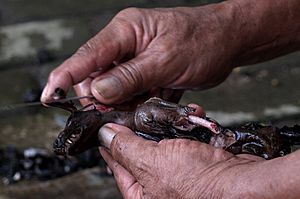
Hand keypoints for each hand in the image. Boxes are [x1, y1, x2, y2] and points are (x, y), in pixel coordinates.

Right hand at [41, 3, 239, 104]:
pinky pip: (132, 91)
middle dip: (101, 97)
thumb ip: (130, 76)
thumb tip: (98, 91)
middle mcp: (127, 44)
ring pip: (115, 87)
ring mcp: (136, 59)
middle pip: (98, 74)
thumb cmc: (202, 40)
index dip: (66, 75)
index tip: (49, 94)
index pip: (88, 54)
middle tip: (109, 114)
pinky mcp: (146, 72)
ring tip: (138, 108)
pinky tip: (148, 105)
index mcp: (126, 31)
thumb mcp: (165, 60)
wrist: (227, 42)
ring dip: (122, 102)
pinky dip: (136, 103)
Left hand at [99, 123, 264, 198]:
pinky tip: (189, 117)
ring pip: (162, 141)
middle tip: (133, 113)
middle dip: (139, 129)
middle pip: (139, 150)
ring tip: (161, 112)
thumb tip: (106, 135)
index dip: (110, 142)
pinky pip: (182, 139)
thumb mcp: (152, 163)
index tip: (106, 127)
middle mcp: (158, 184)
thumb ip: (126, 148)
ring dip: (163, 124)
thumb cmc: (201, 185)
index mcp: (142, 192)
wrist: (243, 182)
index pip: (117, 163)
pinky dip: (184, 126)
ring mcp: (177, 171)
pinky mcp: (194, 159)